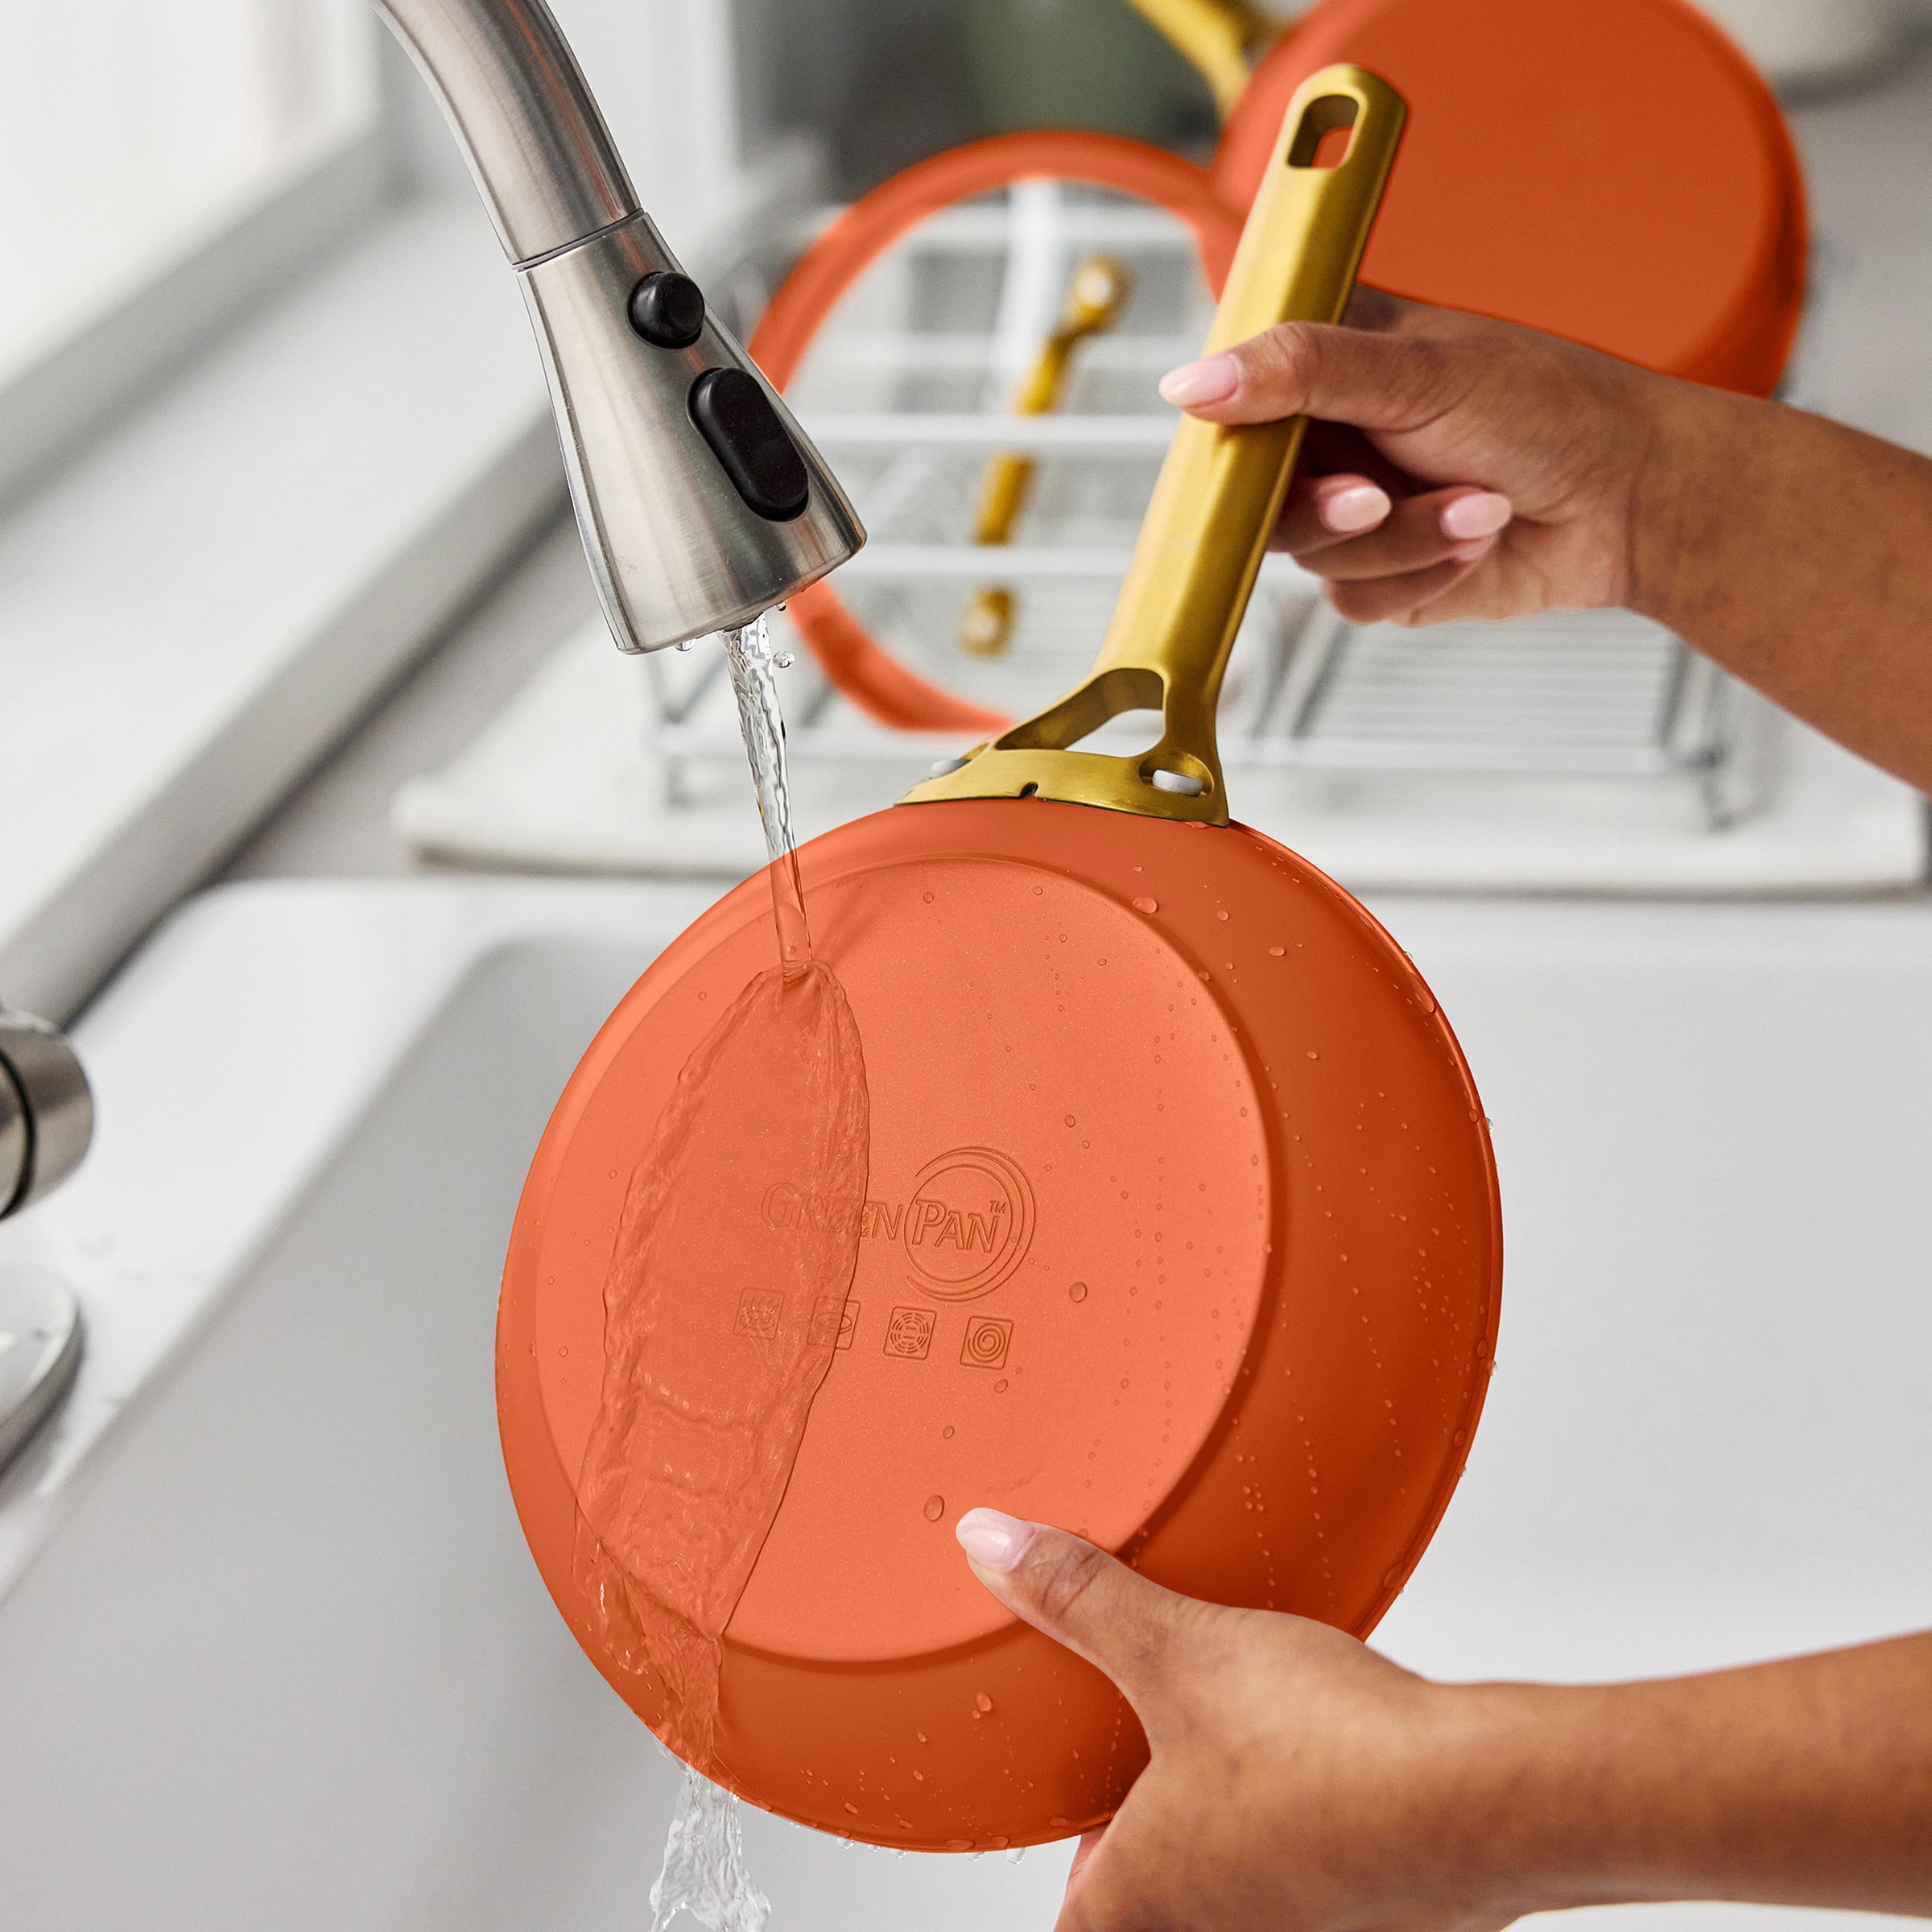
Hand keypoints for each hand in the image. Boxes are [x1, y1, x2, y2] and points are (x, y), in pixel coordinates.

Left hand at [955, 1508, 1931, 1930]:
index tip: (1077, 1836)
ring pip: (1247, 1893)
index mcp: (1150, 1899)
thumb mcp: (1177, 1649)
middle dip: (1154, 1844)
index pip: (1073, 1919)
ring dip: (1240, 1831)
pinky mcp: (1383, 1913)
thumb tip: (988, 1544)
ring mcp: (1310, 1929)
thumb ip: (1078, 1597)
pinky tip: (1335, 1758)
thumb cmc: (1328, 1753)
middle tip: (1158, 1767)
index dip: (1073, 1872)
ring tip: (1249, 1748)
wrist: (1481, 1796)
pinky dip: (1315, 1823)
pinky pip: (1324, 1878)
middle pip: (1156, 1909)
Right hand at [1158, 289, 1669, 628]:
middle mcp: (1330, 434)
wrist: (1633, 501)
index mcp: (1327, 357)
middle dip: (1325, 507)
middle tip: (1374, 497)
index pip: (1230, 393)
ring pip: (1309, 555)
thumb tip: (1188, 384)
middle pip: (1253, 495)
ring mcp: (1352, 508)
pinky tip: (1477, 540)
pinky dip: (1419, 575)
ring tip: (1478, 505)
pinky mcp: (1381, 573)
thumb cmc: (1550, 409)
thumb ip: (1300, 371)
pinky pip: (1352, 598)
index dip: (1228, 432)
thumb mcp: (1418, 373)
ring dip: (1400, 539)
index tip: (1247, 455)